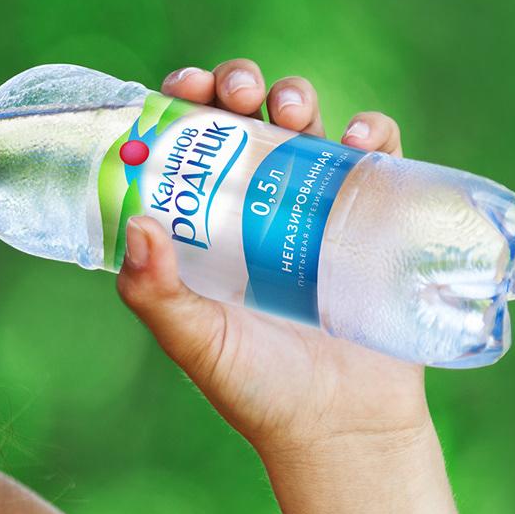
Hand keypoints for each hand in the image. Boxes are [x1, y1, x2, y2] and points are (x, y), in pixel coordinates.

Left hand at [116, 58, 429, 457]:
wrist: (340, 428)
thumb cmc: (254, 386)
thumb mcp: (193, 340)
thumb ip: (155, 294)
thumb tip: (137, 222)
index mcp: (201, 219)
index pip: (184, 143)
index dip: (178, 102)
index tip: (180, 89)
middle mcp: (255, 200)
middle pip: (242, 117)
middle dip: (237, 85)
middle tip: (238, 93)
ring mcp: (315, 203)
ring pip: (305, 122)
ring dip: (295, 95)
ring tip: (291, 110)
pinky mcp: (373, 215)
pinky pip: (377, 155)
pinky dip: (371, 131)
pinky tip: (359, 140)